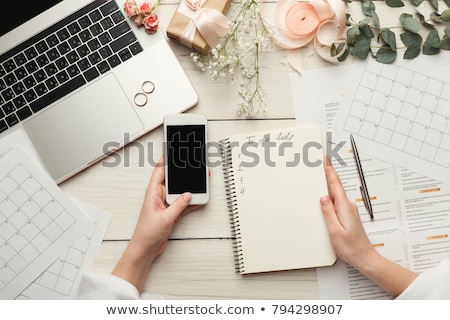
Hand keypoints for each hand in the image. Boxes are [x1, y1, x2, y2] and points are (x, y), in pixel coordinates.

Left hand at [112, 157, 198, 292]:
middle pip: (172, 180)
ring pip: (179, 191)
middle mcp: (158, 196)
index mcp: (153, 193)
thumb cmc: (147, 234)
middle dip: (182, 174)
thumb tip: (188, 194)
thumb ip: (179, 205)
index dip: (166, 161)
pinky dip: (190, 201)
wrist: (146, 249)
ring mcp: (165, 204)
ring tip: (200, 182)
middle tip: (193, 166)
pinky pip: (183, 203)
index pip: (160, 171)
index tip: (173, 151)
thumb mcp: (166, 218)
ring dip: (188, 188)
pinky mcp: (171, 212)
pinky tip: (198, 198)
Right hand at [319, 160, 375, 269]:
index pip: (335, 185)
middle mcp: (348, 206)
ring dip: (328, 185)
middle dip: (328, 174)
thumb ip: (328, 212)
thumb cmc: (350, 247)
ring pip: (336, 194)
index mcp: (344, 207)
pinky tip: (325, 197)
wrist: (364, 258)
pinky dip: (330, 195)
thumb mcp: (334, 230)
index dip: (330, 171)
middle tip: (319, 164)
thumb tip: (323, 198)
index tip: (325, 160)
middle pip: (335, 187)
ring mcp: (348, 211)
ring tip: (320, 177)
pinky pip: (337, 202)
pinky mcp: (347, 216)